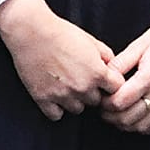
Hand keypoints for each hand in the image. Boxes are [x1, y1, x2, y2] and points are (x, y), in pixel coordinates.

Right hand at [0, 0, 123, 120]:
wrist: (33, 33)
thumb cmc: (63, 33)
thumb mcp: (92, 41)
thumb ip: (107, 57)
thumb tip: (112, 69)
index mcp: (97, 73)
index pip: (116, 89)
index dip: (111, 84)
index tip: (104, 79)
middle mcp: (82, 88)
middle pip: (96, 101)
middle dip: (93, 92)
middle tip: (83, 80)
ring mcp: (62, 96)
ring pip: (78, 109)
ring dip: (76, 100)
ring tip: (68, 86)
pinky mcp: (43, 100)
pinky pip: (56, 115)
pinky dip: (57, 108)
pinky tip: (56, 94)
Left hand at [99, 0, 149, 133]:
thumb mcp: (140, 44)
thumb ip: (120, 63)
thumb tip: (103, 77)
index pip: (119, 102)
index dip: (104, 103)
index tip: (101, 96)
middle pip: (127, 118)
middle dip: (110, 116)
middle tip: (104, 107)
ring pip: (141, 126)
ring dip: (125, 124)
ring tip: (117, 113)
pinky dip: (143, 127)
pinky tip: (136, 118)